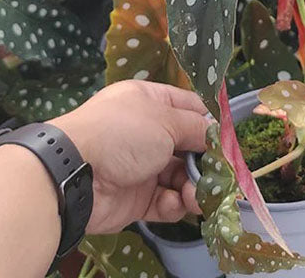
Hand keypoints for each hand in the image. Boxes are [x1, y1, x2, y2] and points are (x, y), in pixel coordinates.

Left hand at [52, 80, 208, 233]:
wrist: (77, 173)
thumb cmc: (122, 132)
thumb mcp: (166, 120)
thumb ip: (197, 128)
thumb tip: (216, 134)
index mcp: (149, 102)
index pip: (189, 107)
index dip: (209, 121)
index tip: (228, 138)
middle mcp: (146, 132)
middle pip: (188, 145)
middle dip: (205, 160)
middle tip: (219, 173)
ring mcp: (141, 166)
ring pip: (179, 176)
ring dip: (193, 185)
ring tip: (197, 194)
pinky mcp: (136, 198)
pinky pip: (165, 200)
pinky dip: (174, 203)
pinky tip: (177, 202)